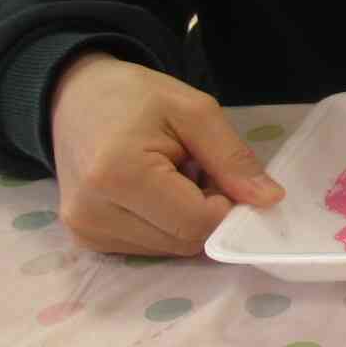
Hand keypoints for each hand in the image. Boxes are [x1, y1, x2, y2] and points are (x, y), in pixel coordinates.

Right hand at [49, 53, 284, 255]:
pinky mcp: (85, 239)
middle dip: (206, 212)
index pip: (196, 223)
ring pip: (169, 249)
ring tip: (173, 177)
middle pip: (184, 241)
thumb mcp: (195, 111)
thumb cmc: (136, 97)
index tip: (223, 173)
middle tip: (198, 170)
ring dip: (186, 220)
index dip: (225, 205)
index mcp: (118, 175)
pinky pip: (148, 248)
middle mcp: (92, 214)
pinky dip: (165, 225)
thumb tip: (270, 200)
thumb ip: (233, 158)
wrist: (75, 97)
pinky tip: (155, 192)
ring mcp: (84, 232)